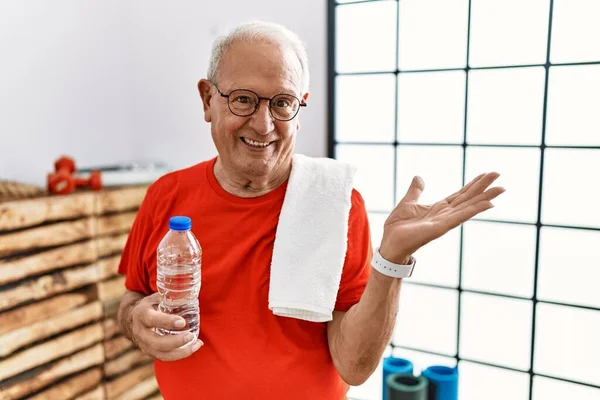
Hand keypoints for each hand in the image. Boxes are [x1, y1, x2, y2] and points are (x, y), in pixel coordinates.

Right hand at [129, 293, 202, 360]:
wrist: (131, 319)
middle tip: (191, 336)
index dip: (167, 322)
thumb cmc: (149, 306)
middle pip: (156, 342)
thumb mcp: (155, 297)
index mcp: (142, 314)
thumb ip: (169, 296)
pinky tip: (194, 347)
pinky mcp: (150, 352)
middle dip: (175, 341)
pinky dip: (180, 355)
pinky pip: (165, 357)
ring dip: (181, 352)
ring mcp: (144, 345)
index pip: (153, 320)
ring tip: (197, 344)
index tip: (182, 322)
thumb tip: (190, 292)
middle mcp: (141, 332)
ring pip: (161, 354)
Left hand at [379, 172, 504, 263]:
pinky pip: (460, 217)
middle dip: (483, 186)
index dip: (473, 184)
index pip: (460, 194)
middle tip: (498, 174)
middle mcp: (446, 214)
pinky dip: (474, 209)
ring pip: (468, 206)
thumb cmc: (397, 227)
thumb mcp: (407, 202)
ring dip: (485, 197)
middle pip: (468, 198)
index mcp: (439, 208)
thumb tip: (419, 177)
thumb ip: (415, 191)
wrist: (389, 243)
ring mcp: (445, 221)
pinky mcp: (441, 228)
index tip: (486, 174)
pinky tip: (488, 203)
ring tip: (500, 188)